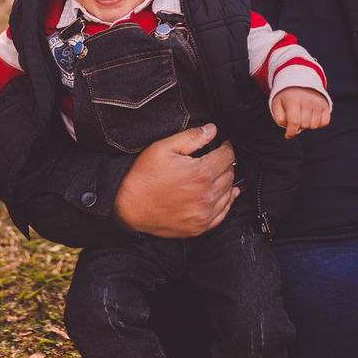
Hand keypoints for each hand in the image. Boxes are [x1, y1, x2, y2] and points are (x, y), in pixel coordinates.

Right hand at [114, 124, 236, 237]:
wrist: (127, 207)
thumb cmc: (143, 177)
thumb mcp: (162, 148)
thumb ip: (191, 137)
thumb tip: (212, 130)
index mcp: (200, 174)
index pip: (227, 157)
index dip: (227, 147)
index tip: (224, 145)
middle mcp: (205, 196)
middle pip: (230, 174)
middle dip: (226, 163)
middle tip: (218, 158)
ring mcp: (203, 214)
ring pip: (228, 193)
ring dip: (227, 181)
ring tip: (219, 174)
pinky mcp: (199, 227)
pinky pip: (222, 214)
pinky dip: (226, 202)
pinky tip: (225, 194)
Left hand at [272, 86, 330, 138]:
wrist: (300, 82)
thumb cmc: (287, 97)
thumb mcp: (277, 104)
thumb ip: (279, 117)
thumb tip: (288, 128)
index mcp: (293, 100)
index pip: (294, 122)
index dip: (291, 132)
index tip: (288, 135)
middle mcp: (307, 101)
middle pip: (304, 125)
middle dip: (298, 126)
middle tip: (295, 118)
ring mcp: (318, 103)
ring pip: (314, 126)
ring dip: (308, 125)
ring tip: (303, 116)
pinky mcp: (326, 105)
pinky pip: (324, 123)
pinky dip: (318, 123)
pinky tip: (312, 117)